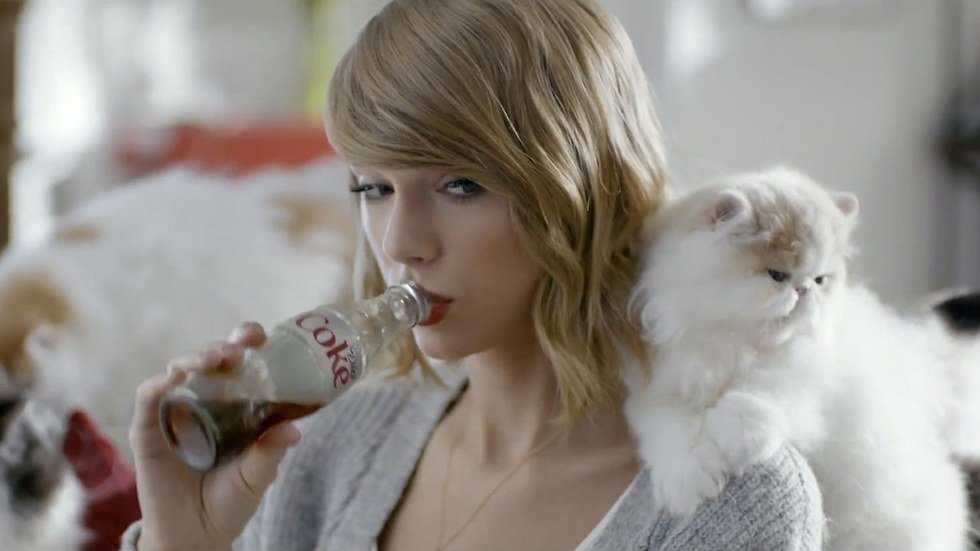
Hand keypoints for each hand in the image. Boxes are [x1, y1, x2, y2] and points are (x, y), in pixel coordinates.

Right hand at [130, 322, 301, 550]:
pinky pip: (148, 398)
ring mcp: (172, 413)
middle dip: (225, 345)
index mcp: (231, 404)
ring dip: (197, 357)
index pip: (236, 364)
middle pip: (208, 360)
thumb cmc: (229, 502)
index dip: (246, 343)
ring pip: (179, 369)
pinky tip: (175, 376)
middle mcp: (200, 401)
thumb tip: (294, 430)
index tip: (261, 335)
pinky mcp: (147, 431)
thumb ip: (271, 451)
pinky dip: (159, 383)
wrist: (197, 537)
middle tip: (243, 344)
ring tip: (218, 358)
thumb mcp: (257, 475)